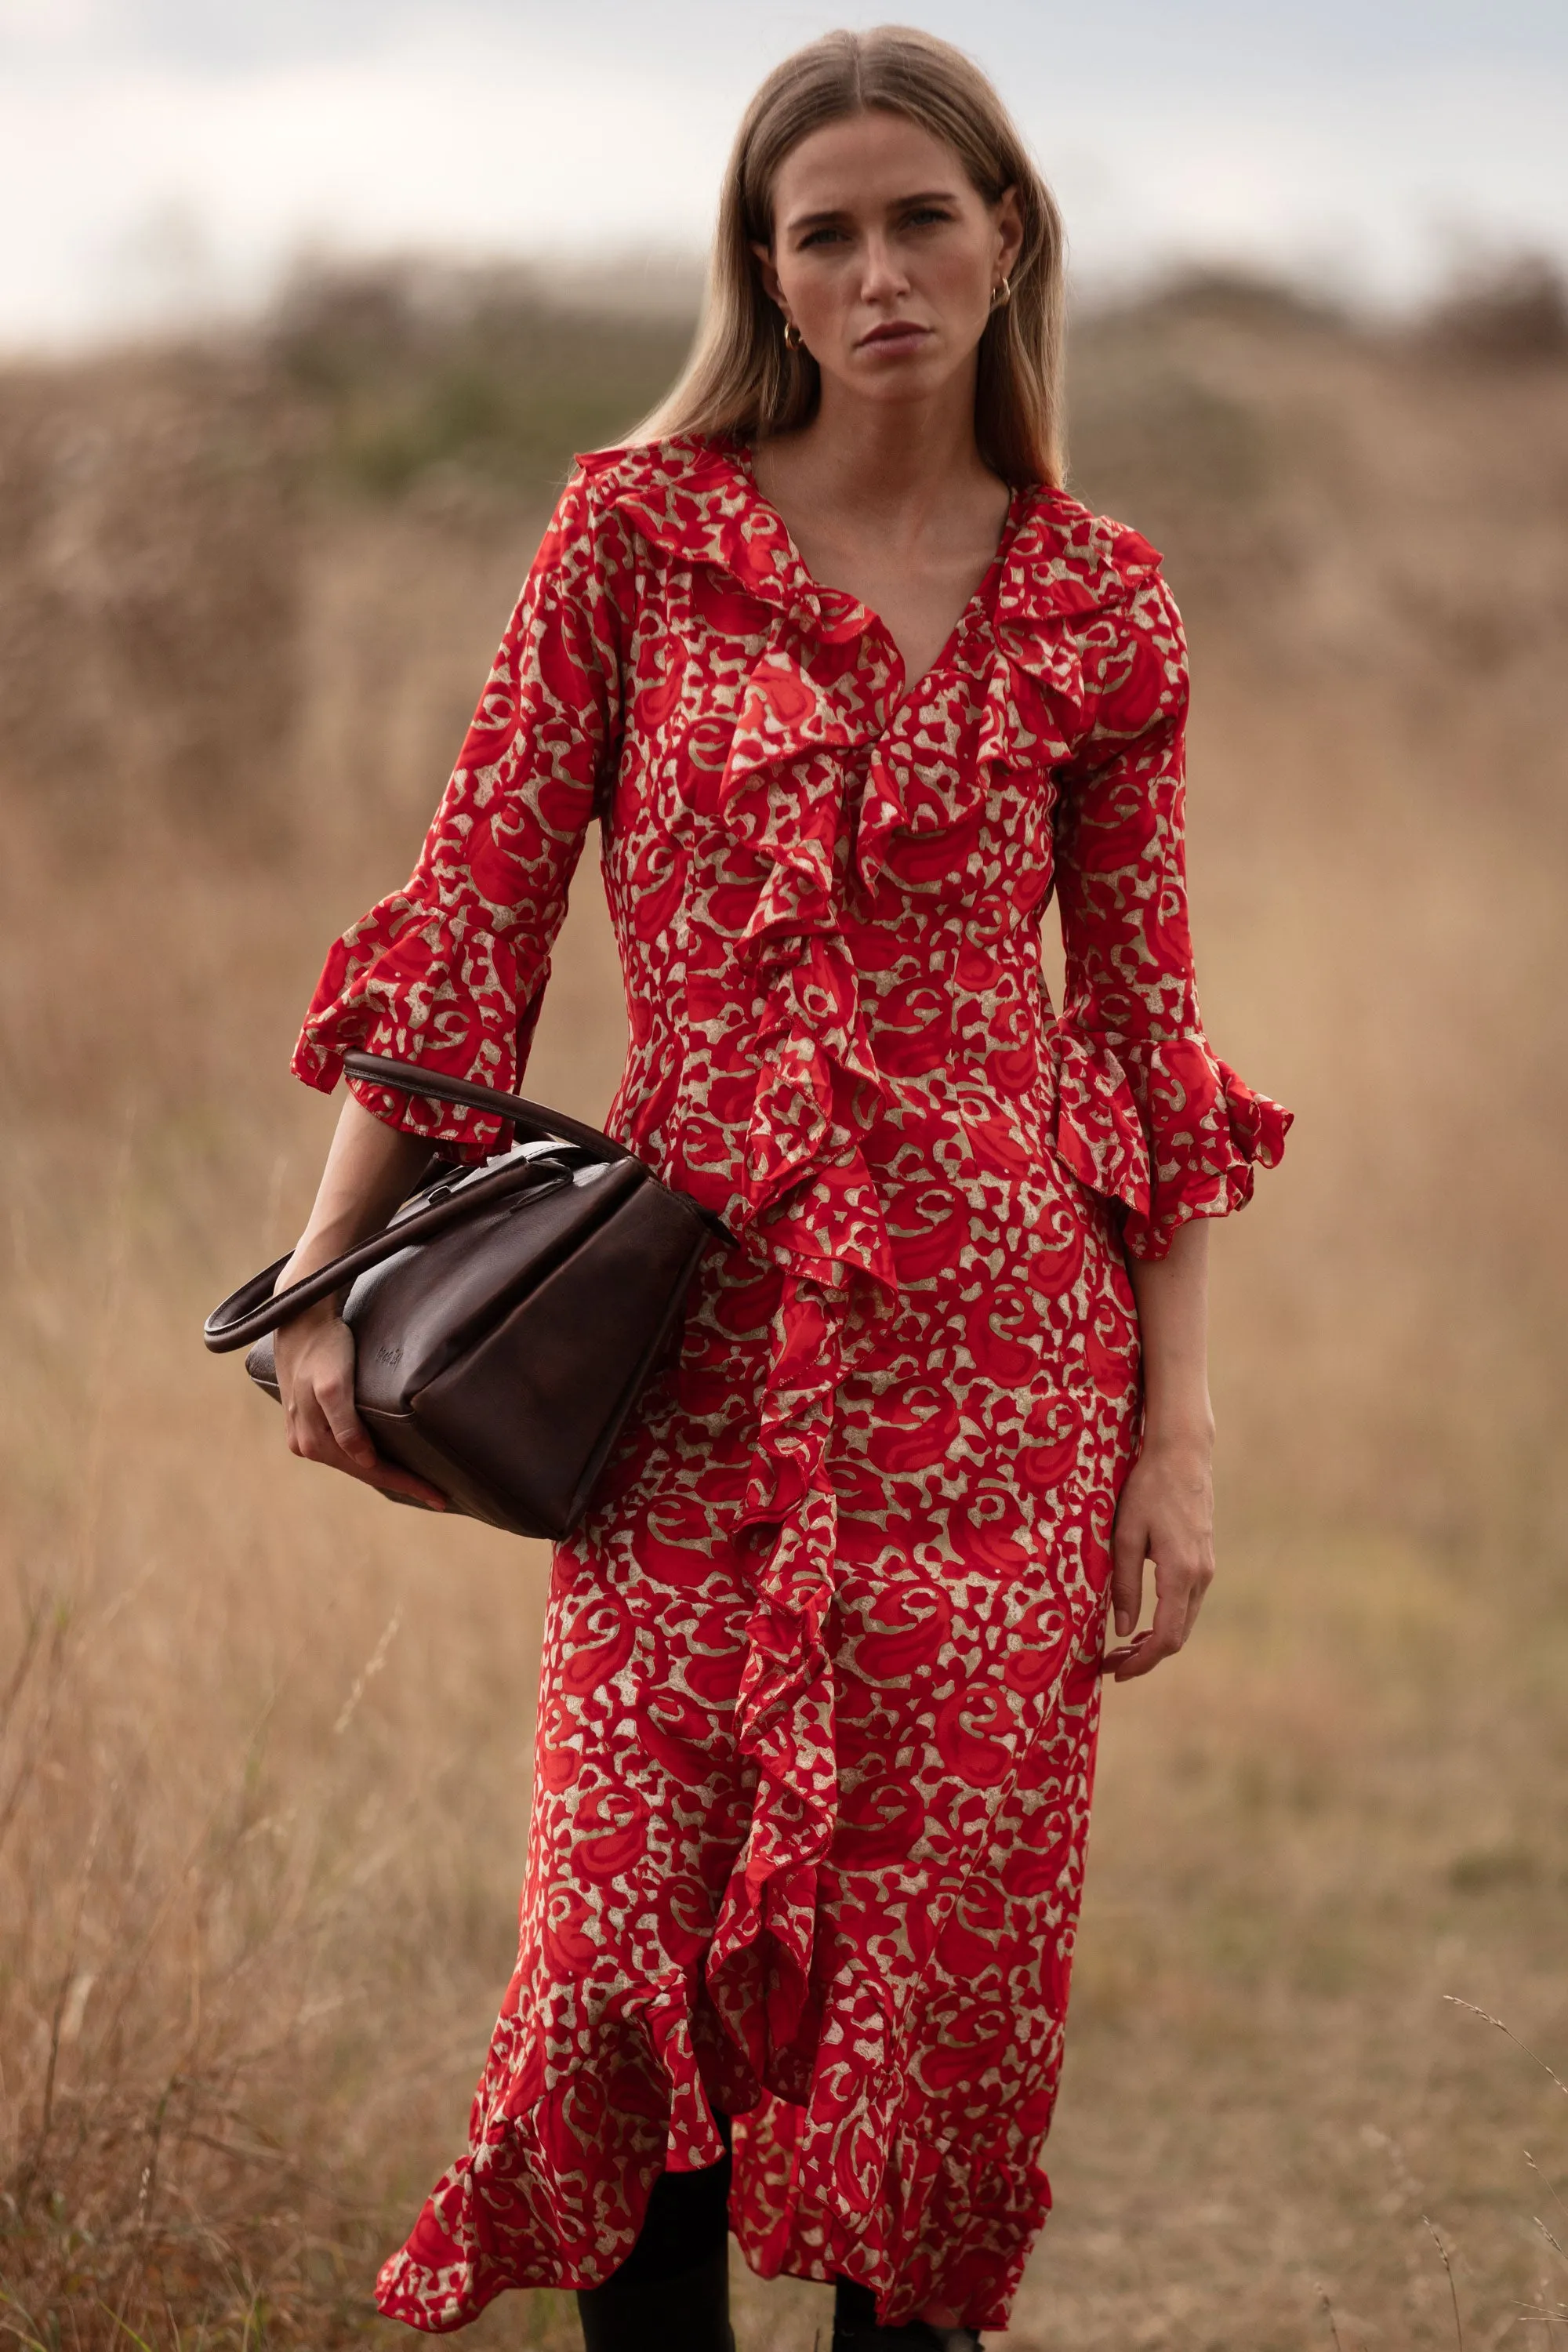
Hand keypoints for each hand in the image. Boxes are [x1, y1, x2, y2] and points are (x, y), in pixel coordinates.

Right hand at [273, 1293, 446, 1510]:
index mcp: (314, 1441)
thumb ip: (344, 1424)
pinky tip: (386, 1460)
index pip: (371, 1471)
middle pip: (364, 1471)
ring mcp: (305, 1434)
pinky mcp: (308, 1420)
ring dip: (386, 1474)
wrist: (300, 1319)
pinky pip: (345, 1448)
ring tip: (419, 1482)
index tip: (440, 1496)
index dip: (407, 1484)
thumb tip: (362, 1460)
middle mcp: (306, 1444)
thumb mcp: (334, 1385)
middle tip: (441, 1496)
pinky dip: (369, 1458)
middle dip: (401, 1483)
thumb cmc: (324, 1349)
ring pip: (354, 1462)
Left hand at [1102, 1431, 1212, 1680]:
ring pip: (1184, 1621)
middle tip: (1110, 1663)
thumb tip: (1122, 1630)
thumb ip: (1124, 1584)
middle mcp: (1200, 1576)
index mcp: (1180, 1574)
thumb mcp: (1125, 1535)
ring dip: (1155, 1640)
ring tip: (1121, 1647)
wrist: (1182, 1455)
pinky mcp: (1204, 1560)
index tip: (1115, 1672)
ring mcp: (1206, 1569)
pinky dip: (1166, 1620)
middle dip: (1145, 1656)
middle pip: (1178, 1636)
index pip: (1166, 1637)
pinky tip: (1142, 1620)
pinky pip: (1187, 1604)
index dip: (1141, 1662)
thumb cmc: (1148, 1489)